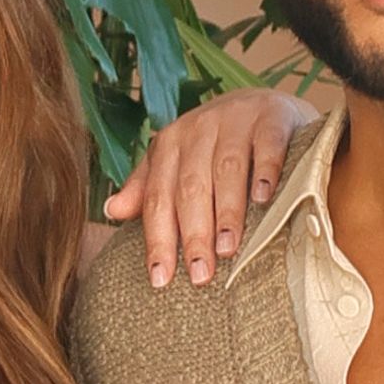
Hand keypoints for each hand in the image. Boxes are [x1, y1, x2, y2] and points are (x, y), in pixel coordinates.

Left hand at [104, 88, 318, 287]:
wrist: (266, 104)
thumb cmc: (216, 145)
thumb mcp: (177, 161)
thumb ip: (147, 188)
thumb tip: (110, 212)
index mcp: (170, 144)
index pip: (158, 197)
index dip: (159, 239)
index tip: (161, 279)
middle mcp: (199, 129)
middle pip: (191, 187)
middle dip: (193, 234)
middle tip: (199, 275)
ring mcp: (237, 119)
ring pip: (227, 169)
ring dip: (227, 211)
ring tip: (227, 249)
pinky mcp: (273, 117)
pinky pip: (267, 145)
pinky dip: (266, 171)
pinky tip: (264, 199)